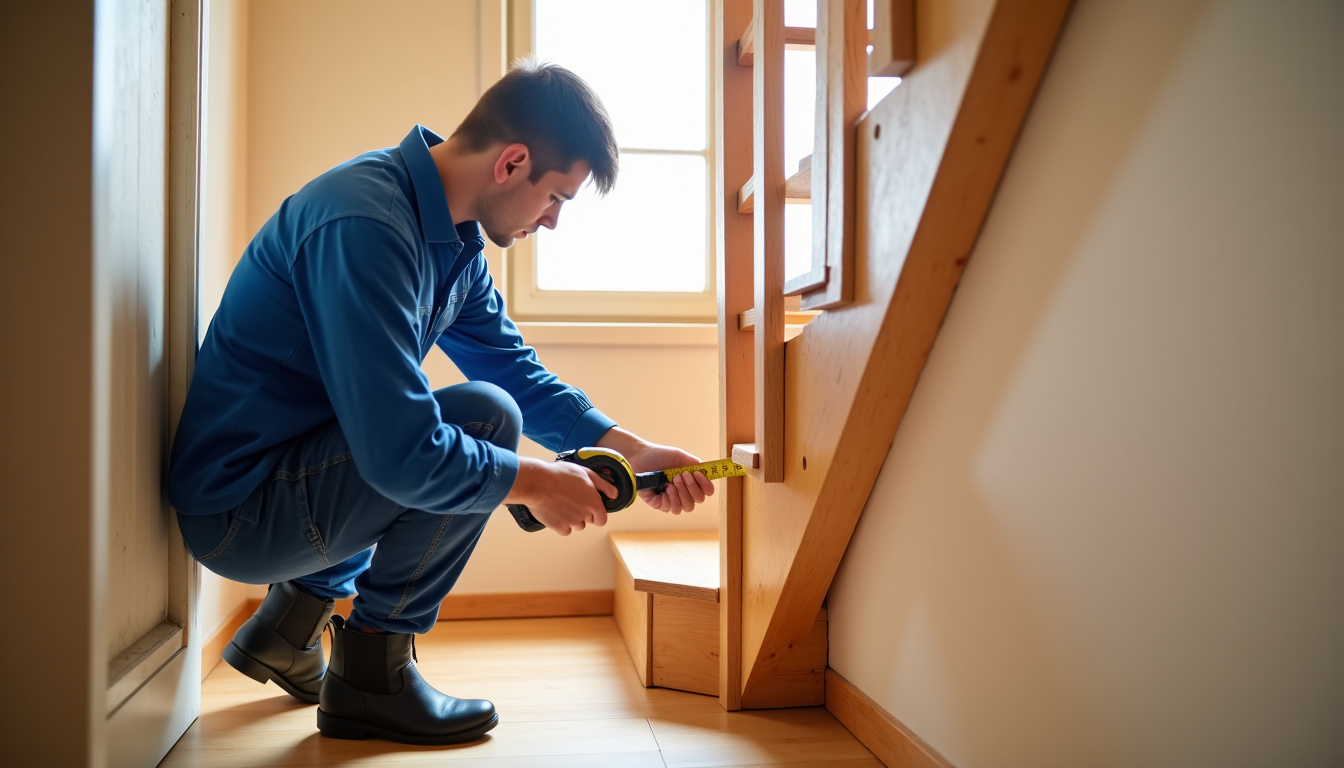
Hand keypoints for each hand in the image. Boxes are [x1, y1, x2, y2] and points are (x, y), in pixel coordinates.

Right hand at [505, 457, 616, 535]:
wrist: (537, 483)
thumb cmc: (560, 475)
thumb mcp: (585, 473)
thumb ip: (603, 485)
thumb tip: (615, 494)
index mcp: (593, 502)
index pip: (602, 519)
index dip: (597, 514)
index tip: (590, 507)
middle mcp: (585, 515)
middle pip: (588, 521)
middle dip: (583, 513)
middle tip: (572, 500)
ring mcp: (571, 522)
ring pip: (576, 525)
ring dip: (572, 518)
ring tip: (562, 504)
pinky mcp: (558, 527)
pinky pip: (564, 530)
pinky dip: (561, 523)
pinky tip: (556, 511)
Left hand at [597, 428, 714, 514]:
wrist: (640, 456)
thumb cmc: (659, 455)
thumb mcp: (679, 456)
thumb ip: (694, 464)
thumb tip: (706, 471)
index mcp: (691, 481)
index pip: (706, 491)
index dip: (706, 485)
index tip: (697, 474)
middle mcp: (683, 492)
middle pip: (698, 500)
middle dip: (691, 488)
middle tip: (681, 475)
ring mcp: (672, 499)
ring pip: (686, 507)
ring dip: (682, 493)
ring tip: (672, 481)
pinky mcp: (659, 504)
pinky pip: (671, 508)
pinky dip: (671, 498)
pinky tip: (665, 487)